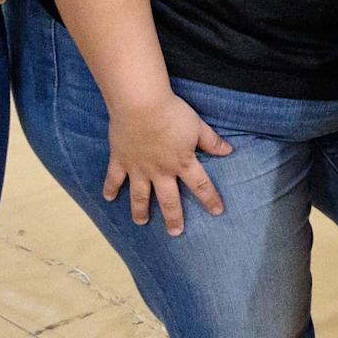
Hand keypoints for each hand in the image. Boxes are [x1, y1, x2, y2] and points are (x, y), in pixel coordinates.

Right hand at [101, 91, 231, 234]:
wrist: (141, 104)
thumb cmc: (172, 112)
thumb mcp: (197, 125)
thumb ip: (212, 141)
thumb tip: (229, 151)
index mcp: (182, 162)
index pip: (200, 185)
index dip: (210, 199)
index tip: (217, 212)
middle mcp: (160, 171)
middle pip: (168, 200)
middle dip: (173, 218)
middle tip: (175, 233)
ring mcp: (139, 168)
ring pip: (140, 196)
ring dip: (140, 211)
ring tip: (142, 222)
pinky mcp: (120, 160)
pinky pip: (114, 179)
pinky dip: (110, 189)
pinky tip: (108, 199)